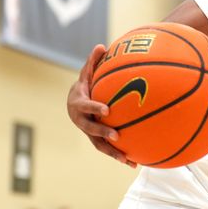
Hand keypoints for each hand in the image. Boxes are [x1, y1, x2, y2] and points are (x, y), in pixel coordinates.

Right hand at [67, 45, 136, 167]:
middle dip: (103, 133)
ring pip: (99, 144)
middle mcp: (81, 120)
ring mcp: (88, 132)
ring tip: (128, 160)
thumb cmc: (84, 86)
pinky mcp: (96, 139)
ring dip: (113, 152)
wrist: (73, 104)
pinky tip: (135, 162)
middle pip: (90, 129)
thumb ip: (93, 62)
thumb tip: (101, 45)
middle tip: (117, 135)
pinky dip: (119, 155)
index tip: (107, 109)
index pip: (86, 106)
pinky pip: (107, 148)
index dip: (95, 108)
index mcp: (79, 104)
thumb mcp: (86, 73)